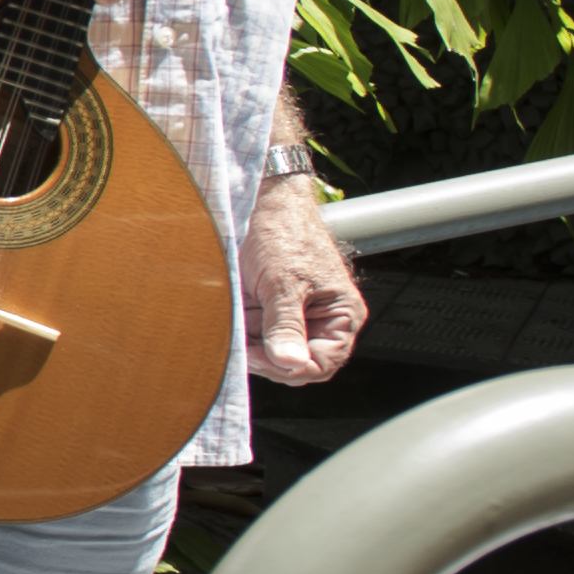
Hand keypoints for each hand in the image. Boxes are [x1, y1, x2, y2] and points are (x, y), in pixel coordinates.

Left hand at [244, 174, 367, 386]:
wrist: (264, 204)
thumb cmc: (286, 234)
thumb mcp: (285, 282)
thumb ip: (286, 324)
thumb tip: (289, 362)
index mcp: (341, 316)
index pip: (322, 364)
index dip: (292, 368)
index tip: (262, 357)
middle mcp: (319, 321)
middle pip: (295, 365)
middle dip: (270, 360)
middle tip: (245, 347)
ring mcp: (291, 317)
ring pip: (271, 353)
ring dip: (252, 346)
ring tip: (238, 324)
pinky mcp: (267, 311)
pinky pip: (255, 336)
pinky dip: (242, 334)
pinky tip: (232, 321)